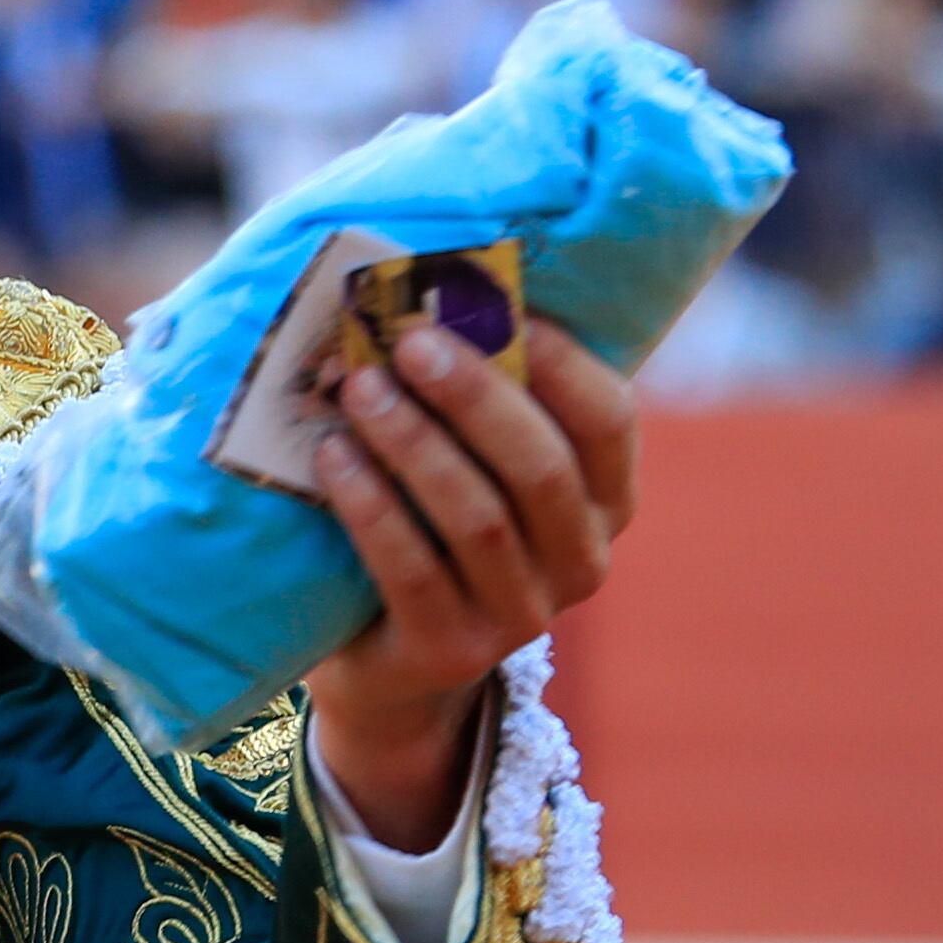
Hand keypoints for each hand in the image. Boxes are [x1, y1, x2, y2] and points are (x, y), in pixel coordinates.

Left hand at [306, 312, 638, 849]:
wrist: (384, 658)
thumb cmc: (426, 521)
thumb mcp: (468, 460)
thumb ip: (472, 394)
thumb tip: (421, 283)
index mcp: (604, 501)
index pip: (609, 422)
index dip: (559, 361)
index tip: (491, 303)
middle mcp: (580, 561)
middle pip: (542, 468)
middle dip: (475, 396)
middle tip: (407, 339)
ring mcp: (520, 615)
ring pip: (478, 518)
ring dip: (415, 444)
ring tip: (358, 389)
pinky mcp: (450, 650)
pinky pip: (412, 570)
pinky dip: (371, 507)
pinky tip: (333, 458)